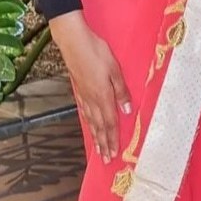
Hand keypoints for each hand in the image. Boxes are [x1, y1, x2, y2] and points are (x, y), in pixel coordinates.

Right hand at [50, 10, 131, 163]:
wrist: (73, 41)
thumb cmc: (96, 52)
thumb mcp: (114, 69)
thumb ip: (121, 90)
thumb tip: (126, 110)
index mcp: (103, 96)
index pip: (110, 123)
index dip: (113, 139)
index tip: (114, 153)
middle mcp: (92, 99)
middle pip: (99, 126)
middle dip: (104, 143)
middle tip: (106, 159)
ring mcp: (83, 95)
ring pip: (90, 121)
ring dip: (95, 136)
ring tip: (98, 149)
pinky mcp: (78, 89)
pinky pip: (84, 111)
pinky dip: (87, 122)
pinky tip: (88, 124)